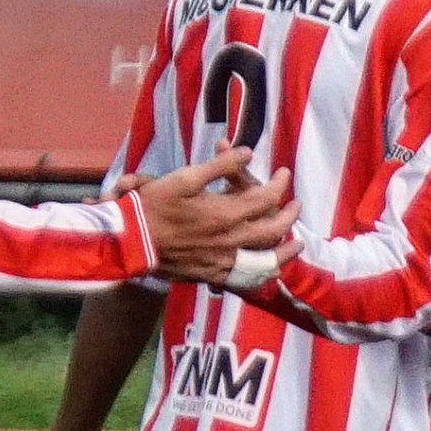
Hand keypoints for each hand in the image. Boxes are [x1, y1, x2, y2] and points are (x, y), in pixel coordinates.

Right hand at [128, 150, 297, 284]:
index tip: (285, 174)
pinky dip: (262, 273)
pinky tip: (269, 271)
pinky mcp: (211, 275)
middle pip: (273, 229)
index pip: (265, 198)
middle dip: (290, 216)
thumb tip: (247, 152)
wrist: (132, 242)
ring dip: (285, 251)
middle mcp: (230, 240)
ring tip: (297, 244)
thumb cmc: (155, 206)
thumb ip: (219, 165)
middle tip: (297, 205)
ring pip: (265, 260)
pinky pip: (245, 278)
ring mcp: (222, 261)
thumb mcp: (185, 177)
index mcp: (225, 213)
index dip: (279, 184)